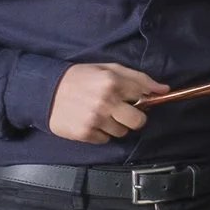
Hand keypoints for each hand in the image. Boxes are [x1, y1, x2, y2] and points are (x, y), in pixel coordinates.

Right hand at [47, 61, 164, 144]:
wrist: (45, 91)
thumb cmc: (80, 78)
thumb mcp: (108, 69)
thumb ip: (138, 78)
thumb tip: (164, 89)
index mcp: (113, 82)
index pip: (144, 96)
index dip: (142, 99)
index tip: (135, 99)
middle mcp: (106, 102)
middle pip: (138, 121)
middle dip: (133, 117)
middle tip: (121, 111)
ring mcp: (95, 119)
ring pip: (122, 133)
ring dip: (115, 126)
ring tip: (101, 114)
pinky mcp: (85, 133)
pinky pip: (105, 140)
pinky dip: (101, 133)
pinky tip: (91, 121)